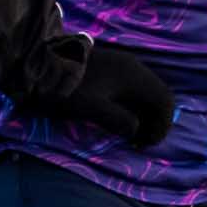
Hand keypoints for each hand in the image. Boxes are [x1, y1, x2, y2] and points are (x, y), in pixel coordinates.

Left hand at [51, 38, 176, 149]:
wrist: (41, 62)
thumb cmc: (67, 87)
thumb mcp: (91, 108)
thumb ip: (117, 121)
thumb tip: (135, 130)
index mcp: (134, 76)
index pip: (165, 101)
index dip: (162, 126)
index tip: (145, 144)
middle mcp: (133, 68)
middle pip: (158, 97)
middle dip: (154, 122)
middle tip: (137, 143)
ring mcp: (122, 66)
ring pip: (145, 94)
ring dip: (143, 115)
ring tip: (128, 135)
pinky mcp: (111, 69)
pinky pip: (132, 90)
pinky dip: (132, 107)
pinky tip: (116, 119)